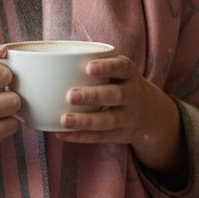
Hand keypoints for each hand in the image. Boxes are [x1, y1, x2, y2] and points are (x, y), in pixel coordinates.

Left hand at [57, 55, 187, 180]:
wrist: (152, 114)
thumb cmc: (121, 85)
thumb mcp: (119, 72)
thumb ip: (94, 65)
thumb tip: (46, 60)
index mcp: (129, 75)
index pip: (122, 67)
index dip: (107, 67)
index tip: (89, 67)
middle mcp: (132, 95)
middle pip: (115, 95)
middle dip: (93, 95)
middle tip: (70, 95)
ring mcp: (127, 117)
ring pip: (108, 120)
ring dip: (86, 121)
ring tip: (64, 119)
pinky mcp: (120, 135)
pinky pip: (100, 137)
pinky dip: (80, 137)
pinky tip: (61, 134)